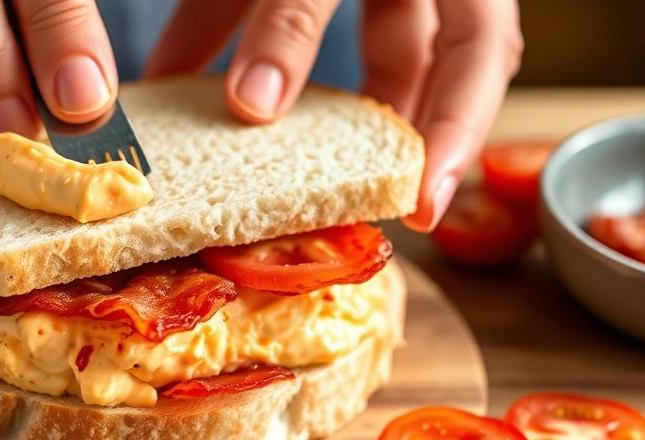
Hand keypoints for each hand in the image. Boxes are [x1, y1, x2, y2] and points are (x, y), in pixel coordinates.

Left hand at [145, 0, 523, 232]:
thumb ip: (295, 18)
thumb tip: (256, 107)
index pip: (480, 56)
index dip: (458, 133)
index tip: (423, 213)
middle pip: (401, 64)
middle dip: (361, 133)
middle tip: (334, 206)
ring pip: (316, 44)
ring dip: (267, 98)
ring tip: (234, 167)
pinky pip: (241, 7)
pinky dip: (202, 47)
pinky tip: (164, 86)